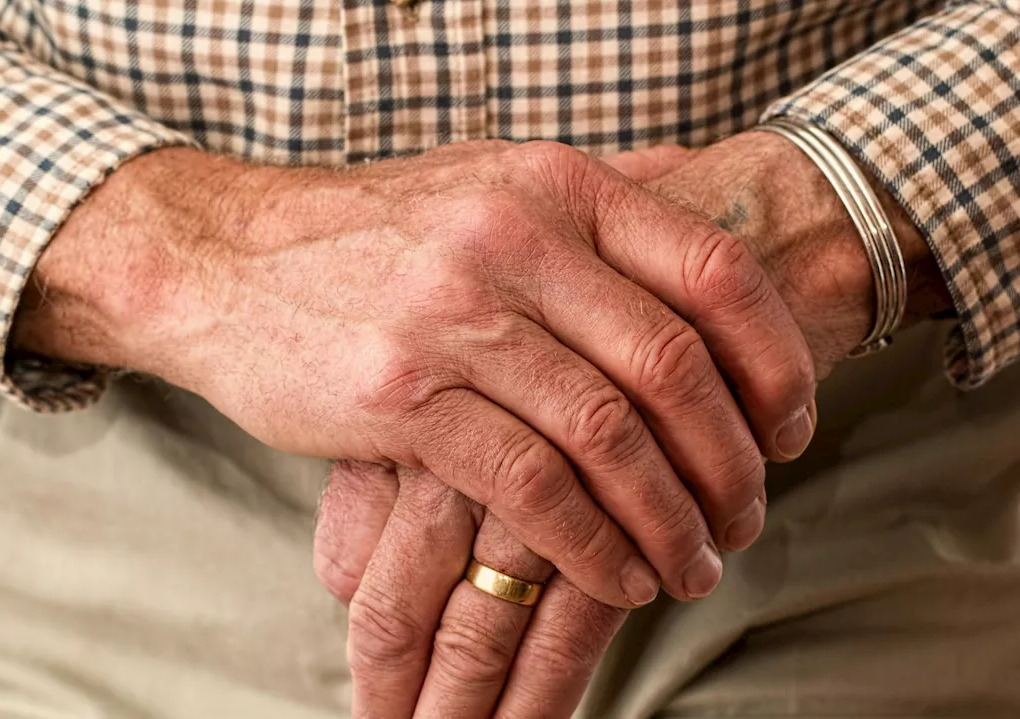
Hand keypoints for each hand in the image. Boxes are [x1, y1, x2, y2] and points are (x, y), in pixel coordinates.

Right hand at [314, 135, 955, 718]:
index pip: (711, 268)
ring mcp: (454, 315)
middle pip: (670, 363)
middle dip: (728, 459)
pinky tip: (617, 575)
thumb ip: (595, 189)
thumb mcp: (489, 178)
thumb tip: (701, 184)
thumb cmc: (377, 235)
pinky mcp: (402, 396)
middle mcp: (513, 237)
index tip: (792, 427)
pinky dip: (590, 543)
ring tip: (692, 564)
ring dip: (667, 517)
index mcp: (555, 184)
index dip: (775, 358)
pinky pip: (529, 484)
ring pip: (606, 434)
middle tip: (745, 516)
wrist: (227, 259)